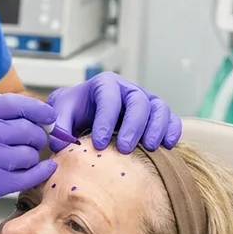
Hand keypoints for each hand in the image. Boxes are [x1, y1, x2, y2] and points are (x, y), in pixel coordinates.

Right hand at [0, 95, 58, 233]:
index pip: (12, 104)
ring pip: (28, 154)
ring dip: (33, 157)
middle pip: (25, 129)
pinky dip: (41, 172)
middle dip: (38, 135)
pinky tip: (44, 169)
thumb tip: (35, 115)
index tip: (49, 115)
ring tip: (24, 160)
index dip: (36, 108)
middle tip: (37, 141)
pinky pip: (28, 176)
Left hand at [47, 72, 180, 152]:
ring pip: (159, 108)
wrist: (86, 112)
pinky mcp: (157, 115)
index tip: (98, 143)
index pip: (109, 98)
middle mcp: (128, 89)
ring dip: (156, 128)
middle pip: (138, 102)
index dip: (105, 120)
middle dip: (133, 126)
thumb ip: (60, 125)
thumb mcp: (62, 112)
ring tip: (149, 148)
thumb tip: (60, 143)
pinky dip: (172, 131)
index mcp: (105, 84)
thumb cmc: (75, 111)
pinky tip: (167, 146)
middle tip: (124, 149)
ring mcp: (146, 101)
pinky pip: (171, 119)